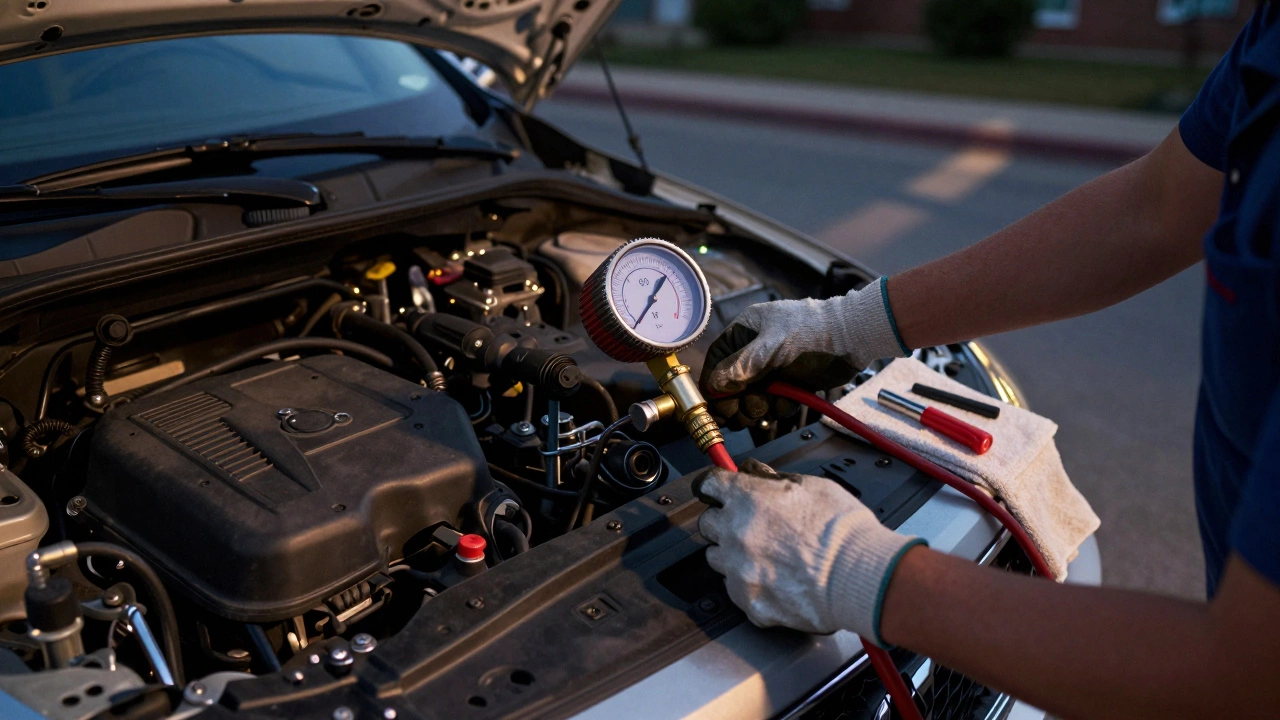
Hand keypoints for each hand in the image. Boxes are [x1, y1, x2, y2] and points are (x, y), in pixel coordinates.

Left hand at [696, 458, 924, 643]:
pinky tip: (776, 579)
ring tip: (766, 556)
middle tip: (750, 525)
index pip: (709, 484)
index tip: (718, 490)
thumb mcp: (812, 486)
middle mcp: (735, 532)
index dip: (715, 486)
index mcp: (747, 498)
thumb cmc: (843, 531)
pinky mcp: (748, 600)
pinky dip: (750, 584)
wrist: (859, 577)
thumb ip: (775, 479)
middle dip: (724, 521)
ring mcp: (738, 569)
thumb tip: (758, 473)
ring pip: (717, 558)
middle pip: (707, 523)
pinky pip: (736, 589)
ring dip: (733, 554)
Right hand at [698, 279, 906, 426]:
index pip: (717, 361)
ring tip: (776, 401)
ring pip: (752, 398)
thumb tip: (715, 385)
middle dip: (739, 402)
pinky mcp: (789, 383)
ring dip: (761, 407)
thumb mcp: (773, 347)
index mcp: (745, 332)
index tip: (715, 406)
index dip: (714, 385)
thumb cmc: (812, 332)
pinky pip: (773, 403)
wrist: (854, 337)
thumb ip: (743, 366)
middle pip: (731, 386)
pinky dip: (780, 407)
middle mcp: (754, 351)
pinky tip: (790, 400)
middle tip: (746, 413)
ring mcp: (772, 369)